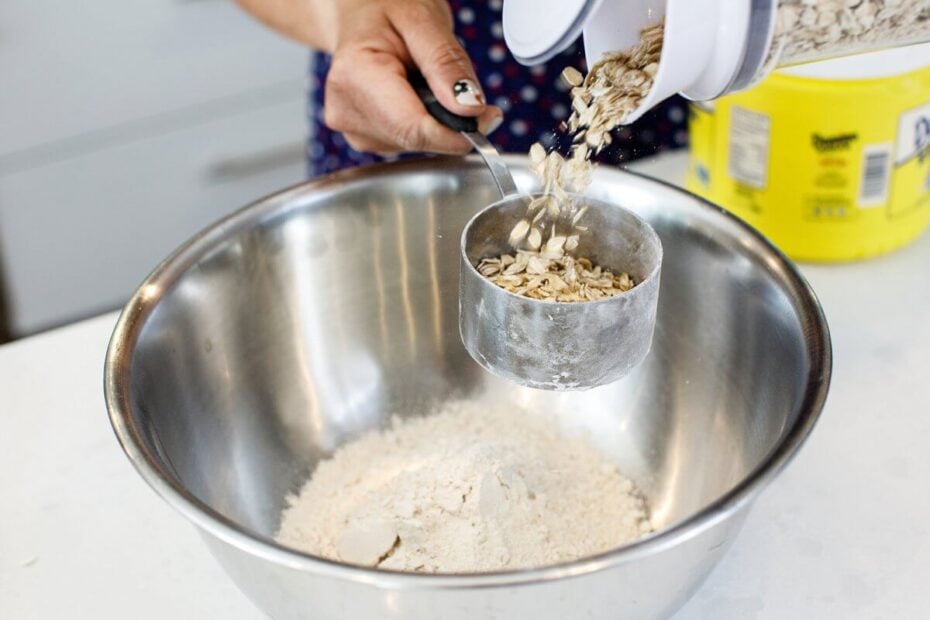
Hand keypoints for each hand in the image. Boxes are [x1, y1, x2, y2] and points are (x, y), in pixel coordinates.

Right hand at [237, 0, 502, 154]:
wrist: (358, 11)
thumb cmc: (385, 8)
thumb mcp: (422, 20)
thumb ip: (446, 64)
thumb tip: (469, 108)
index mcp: (355, 76)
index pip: (413, 128)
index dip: (457, 132)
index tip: (489, 117)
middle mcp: (345, 110)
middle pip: (415, 138)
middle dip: (449, 123)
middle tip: (464, 90)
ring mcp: (351, 128)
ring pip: (415, 144)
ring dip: (435, 121)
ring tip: (427, 82)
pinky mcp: (362, 137)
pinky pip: (407, 142)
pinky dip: (423, 124)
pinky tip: (415, 96)